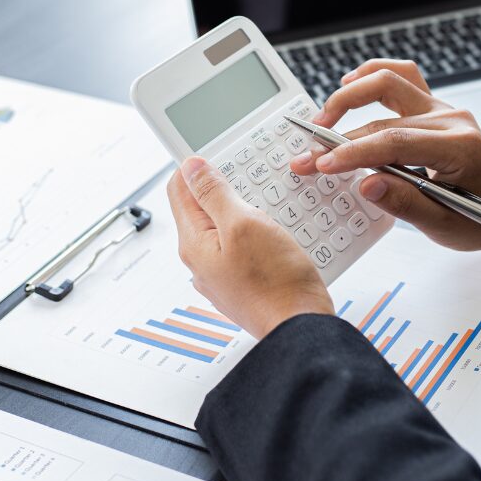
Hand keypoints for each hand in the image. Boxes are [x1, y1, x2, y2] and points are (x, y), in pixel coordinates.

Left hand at [167, 157, 332, 338]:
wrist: (301, 326)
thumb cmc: (277, 282)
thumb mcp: (244, 223)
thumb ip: (215, 194)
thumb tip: (192, 168)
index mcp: (194, 243)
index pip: (179, 189)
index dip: (196, 166)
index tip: (219, 154)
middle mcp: (202, 261)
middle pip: (203, 209)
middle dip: (226, 189)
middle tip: (252, 179)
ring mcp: (222, 275)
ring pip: (226, 228)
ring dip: (245, 211)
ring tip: (269, 208)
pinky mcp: (244, 284)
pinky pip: (244, 248)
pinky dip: (258, 234)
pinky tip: (278, 235)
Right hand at [291, 59, 480, 251]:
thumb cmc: (477, 217)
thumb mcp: (443, 225)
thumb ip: (405, 204)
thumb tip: (366, 184)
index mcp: (460, 149)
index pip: (396, 143)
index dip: (354, 153)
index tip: (323, 165)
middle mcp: (452, 120)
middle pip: (384, 116)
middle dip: (339, 137)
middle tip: (309, 157)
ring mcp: (442, 108)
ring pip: (390, 81)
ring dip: (351, 95)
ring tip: (321, 119)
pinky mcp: (432, 106)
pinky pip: (402, 76)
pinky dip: (373, 75)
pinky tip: (348, 83)